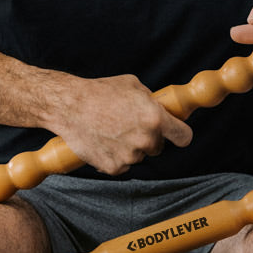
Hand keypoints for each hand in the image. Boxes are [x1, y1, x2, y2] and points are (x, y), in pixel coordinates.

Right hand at [48, 74, 192, 175]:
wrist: (69, 106)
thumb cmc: (100, 92)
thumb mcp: (133, 85)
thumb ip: (152, 101)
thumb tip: (163, 109)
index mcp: (155, 119)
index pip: (184, 136)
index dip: (181, 135)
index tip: (176, 134)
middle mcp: (146, 140)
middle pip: (158, 147)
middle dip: (149, 138)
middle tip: (129, 125)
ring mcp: (130, 156)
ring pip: (138, 155)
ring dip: (130, 146)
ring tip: (110, 129)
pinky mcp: (114, 167)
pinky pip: (122, 164)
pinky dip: (114, 155)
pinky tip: (102, 140)